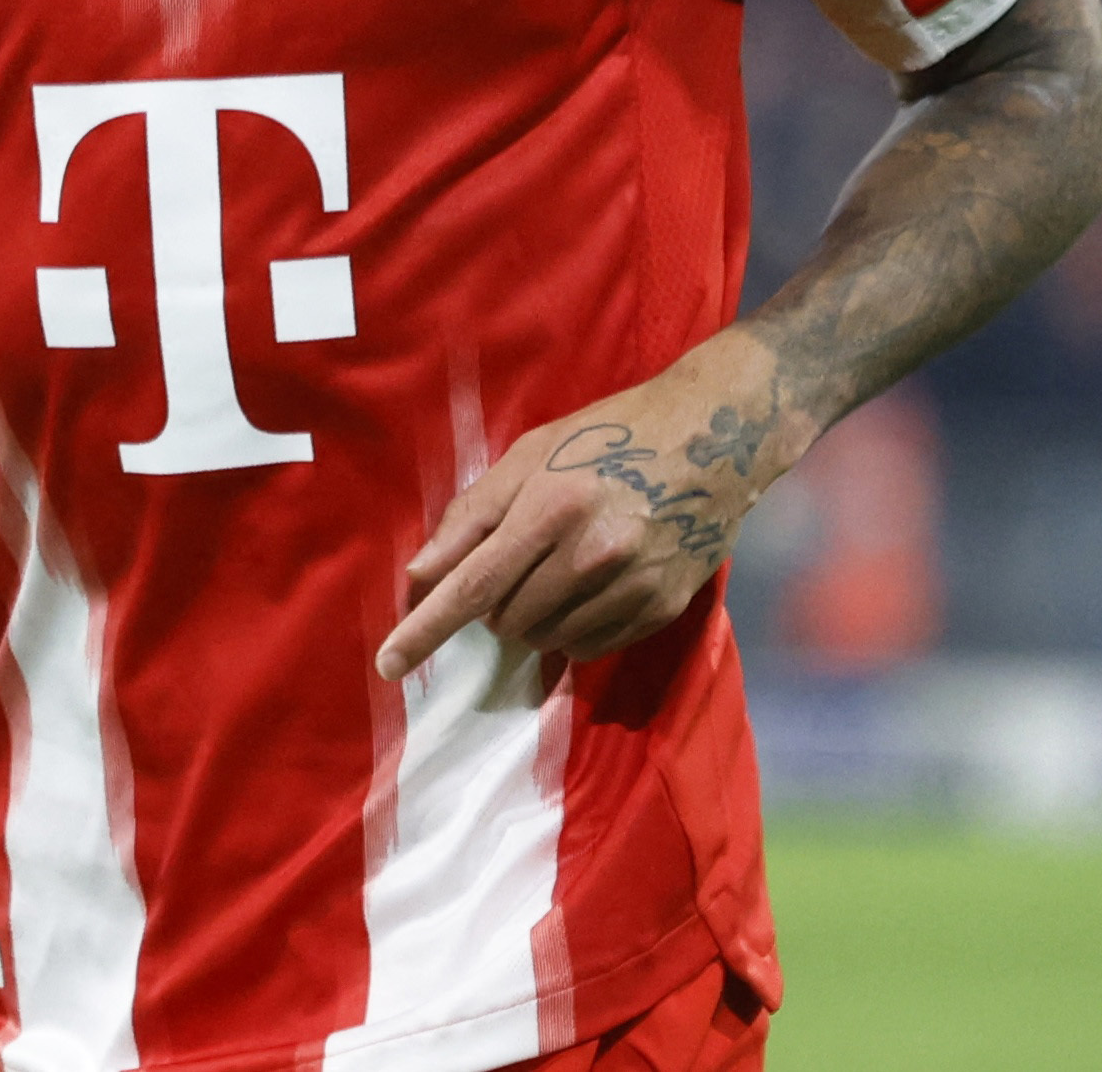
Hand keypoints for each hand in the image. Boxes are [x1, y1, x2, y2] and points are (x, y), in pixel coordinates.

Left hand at [377, 328, 803, 680]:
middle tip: (516, 561)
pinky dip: (572, 630)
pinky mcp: (661, 608)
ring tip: (555, 570)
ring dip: (531, 620)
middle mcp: (593, 553)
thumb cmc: (607, 437)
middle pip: (506, 620)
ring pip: (545, 641)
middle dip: (492, 605)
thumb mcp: (533, 454)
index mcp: (551, 505)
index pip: (472, 585)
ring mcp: (632, 585)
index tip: (388, 665)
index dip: (425, 629)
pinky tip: (588, 589)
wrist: (713, 438)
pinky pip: (588, 648)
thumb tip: (420, 574)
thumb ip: (473, 515)